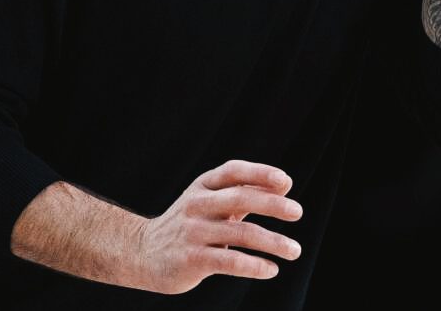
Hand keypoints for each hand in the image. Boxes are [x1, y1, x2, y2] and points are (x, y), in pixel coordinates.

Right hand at [127, 160, 302, 293]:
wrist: (142, 252)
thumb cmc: (188, 224)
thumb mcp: (209, 201)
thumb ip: (243, 192)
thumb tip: (284, 184)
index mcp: (203, 186)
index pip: (234, 171)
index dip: (261, 173)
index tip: (286, 182)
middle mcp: (197, 205)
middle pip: (241, 198)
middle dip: (273, 204)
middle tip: (298, 212)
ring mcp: (193, 232)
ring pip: (241, 233)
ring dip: (273, 242)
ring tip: (295, 250)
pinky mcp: (192, 259)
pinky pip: (230, 261)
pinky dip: (255, 265)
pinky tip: (271, 269)